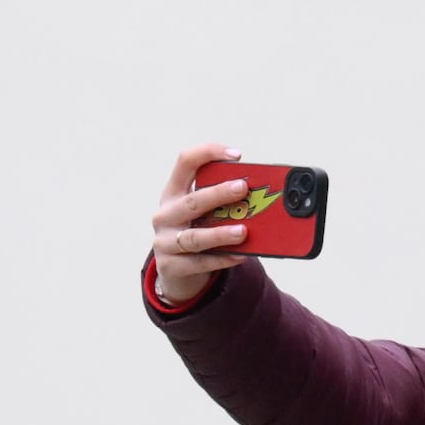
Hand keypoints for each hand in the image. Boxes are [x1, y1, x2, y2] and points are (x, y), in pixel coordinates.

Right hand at [145, 142, 253, 315]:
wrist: (176, 271)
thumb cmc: (196, 232)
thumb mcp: (201, 213)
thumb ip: (221, 203)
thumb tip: (260, 197)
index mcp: (173, 193)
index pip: (185, 162)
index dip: (208, 153)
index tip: (236, 154)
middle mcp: (165, 215)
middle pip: (191, 201)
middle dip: (218, 194)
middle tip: (242, 188)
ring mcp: (164, 242)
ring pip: (194, 237)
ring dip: (220, 233)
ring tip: (243, 231)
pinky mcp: (171, 266)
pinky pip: (200, 263)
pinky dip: (222, 259)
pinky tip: (241, 255)